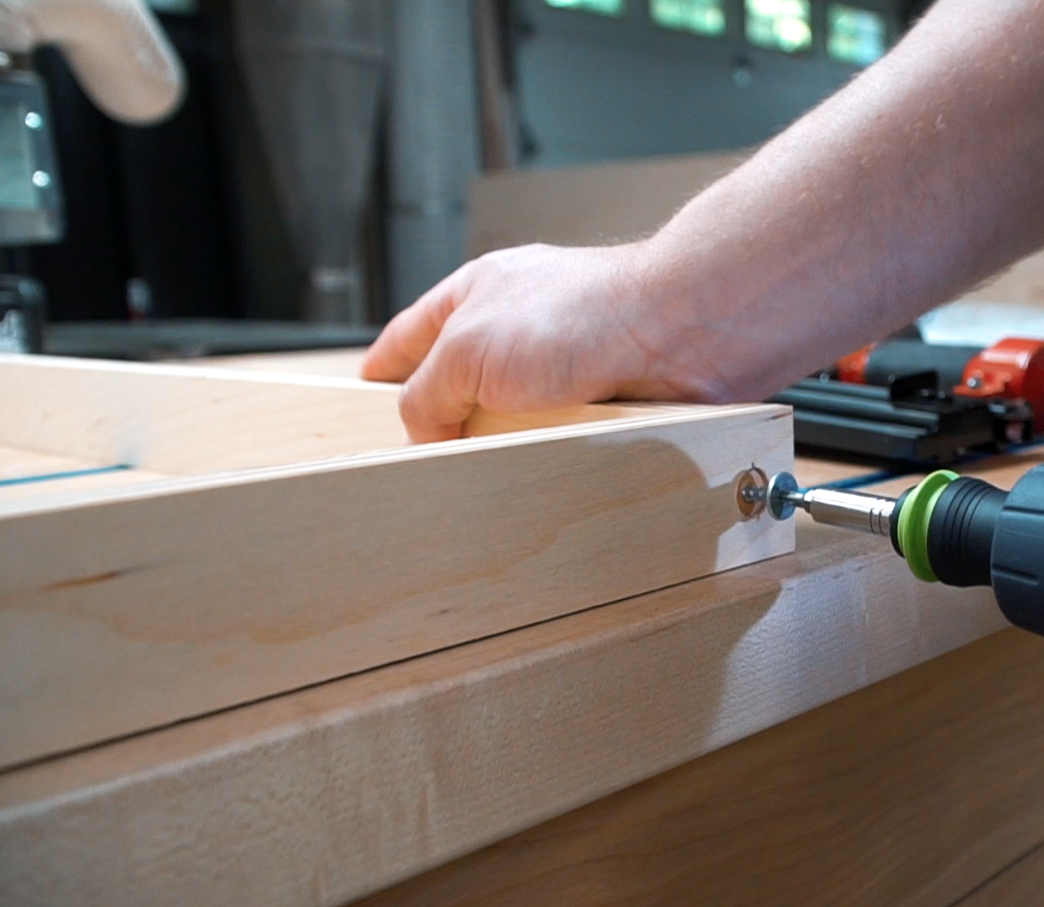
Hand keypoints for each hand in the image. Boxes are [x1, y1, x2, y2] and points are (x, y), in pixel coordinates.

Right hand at [361, 243, 725, 441]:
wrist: (681, 334)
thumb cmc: (587, 314)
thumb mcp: (469, 350)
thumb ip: (428, 392)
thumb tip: (423, 433)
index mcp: (477, 295)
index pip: (409, 336)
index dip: (384, 369)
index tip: (363, 398)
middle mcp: (520, 326)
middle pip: (461, 383)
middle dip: (445, 420)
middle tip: (422, 460)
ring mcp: (563, 364)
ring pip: (512, 418)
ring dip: (502, 445)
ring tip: (485, 474)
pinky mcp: (602, 398)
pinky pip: (559, 439)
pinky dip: (549, 456)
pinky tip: (541, 470)